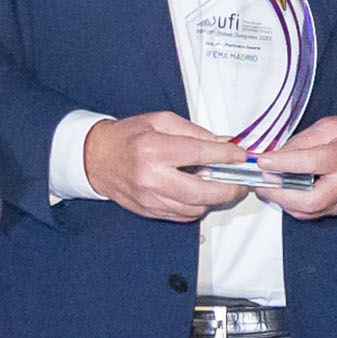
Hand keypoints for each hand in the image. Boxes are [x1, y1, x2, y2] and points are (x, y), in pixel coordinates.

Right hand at [87, 110, 254, 221]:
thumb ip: (195, 133)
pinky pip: (183, 216)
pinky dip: (197, 207)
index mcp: (154, 149)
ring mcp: (150, 199)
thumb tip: (224, 143)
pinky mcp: (149, 211)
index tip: (241, 156)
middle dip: (228, 189)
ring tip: (222, 187)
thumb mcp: (161, 121)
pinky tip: (201, 195)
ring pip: (195, 207)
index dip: (226, 156)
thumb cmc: (128, 136)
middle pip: (202, 191)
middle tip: (240, 182)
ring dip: (214, 199)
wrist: (95, 158)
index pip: (200, 153)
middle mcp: (151, 177)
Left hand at [266, 114, 336, 218]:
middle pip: (309, 199)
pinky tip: (282, 193)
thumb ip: (302, 141)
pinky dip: (293, 205)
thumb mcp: (329, 127)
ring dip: (282, 201)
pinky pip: (311, 214)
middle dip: (279, 192)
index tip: (262, 161)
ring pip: (308, 211)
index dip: (283, 163)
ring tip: (267, 187)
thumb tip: (276, 156)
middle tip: (260, 181)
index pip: (311, 162)